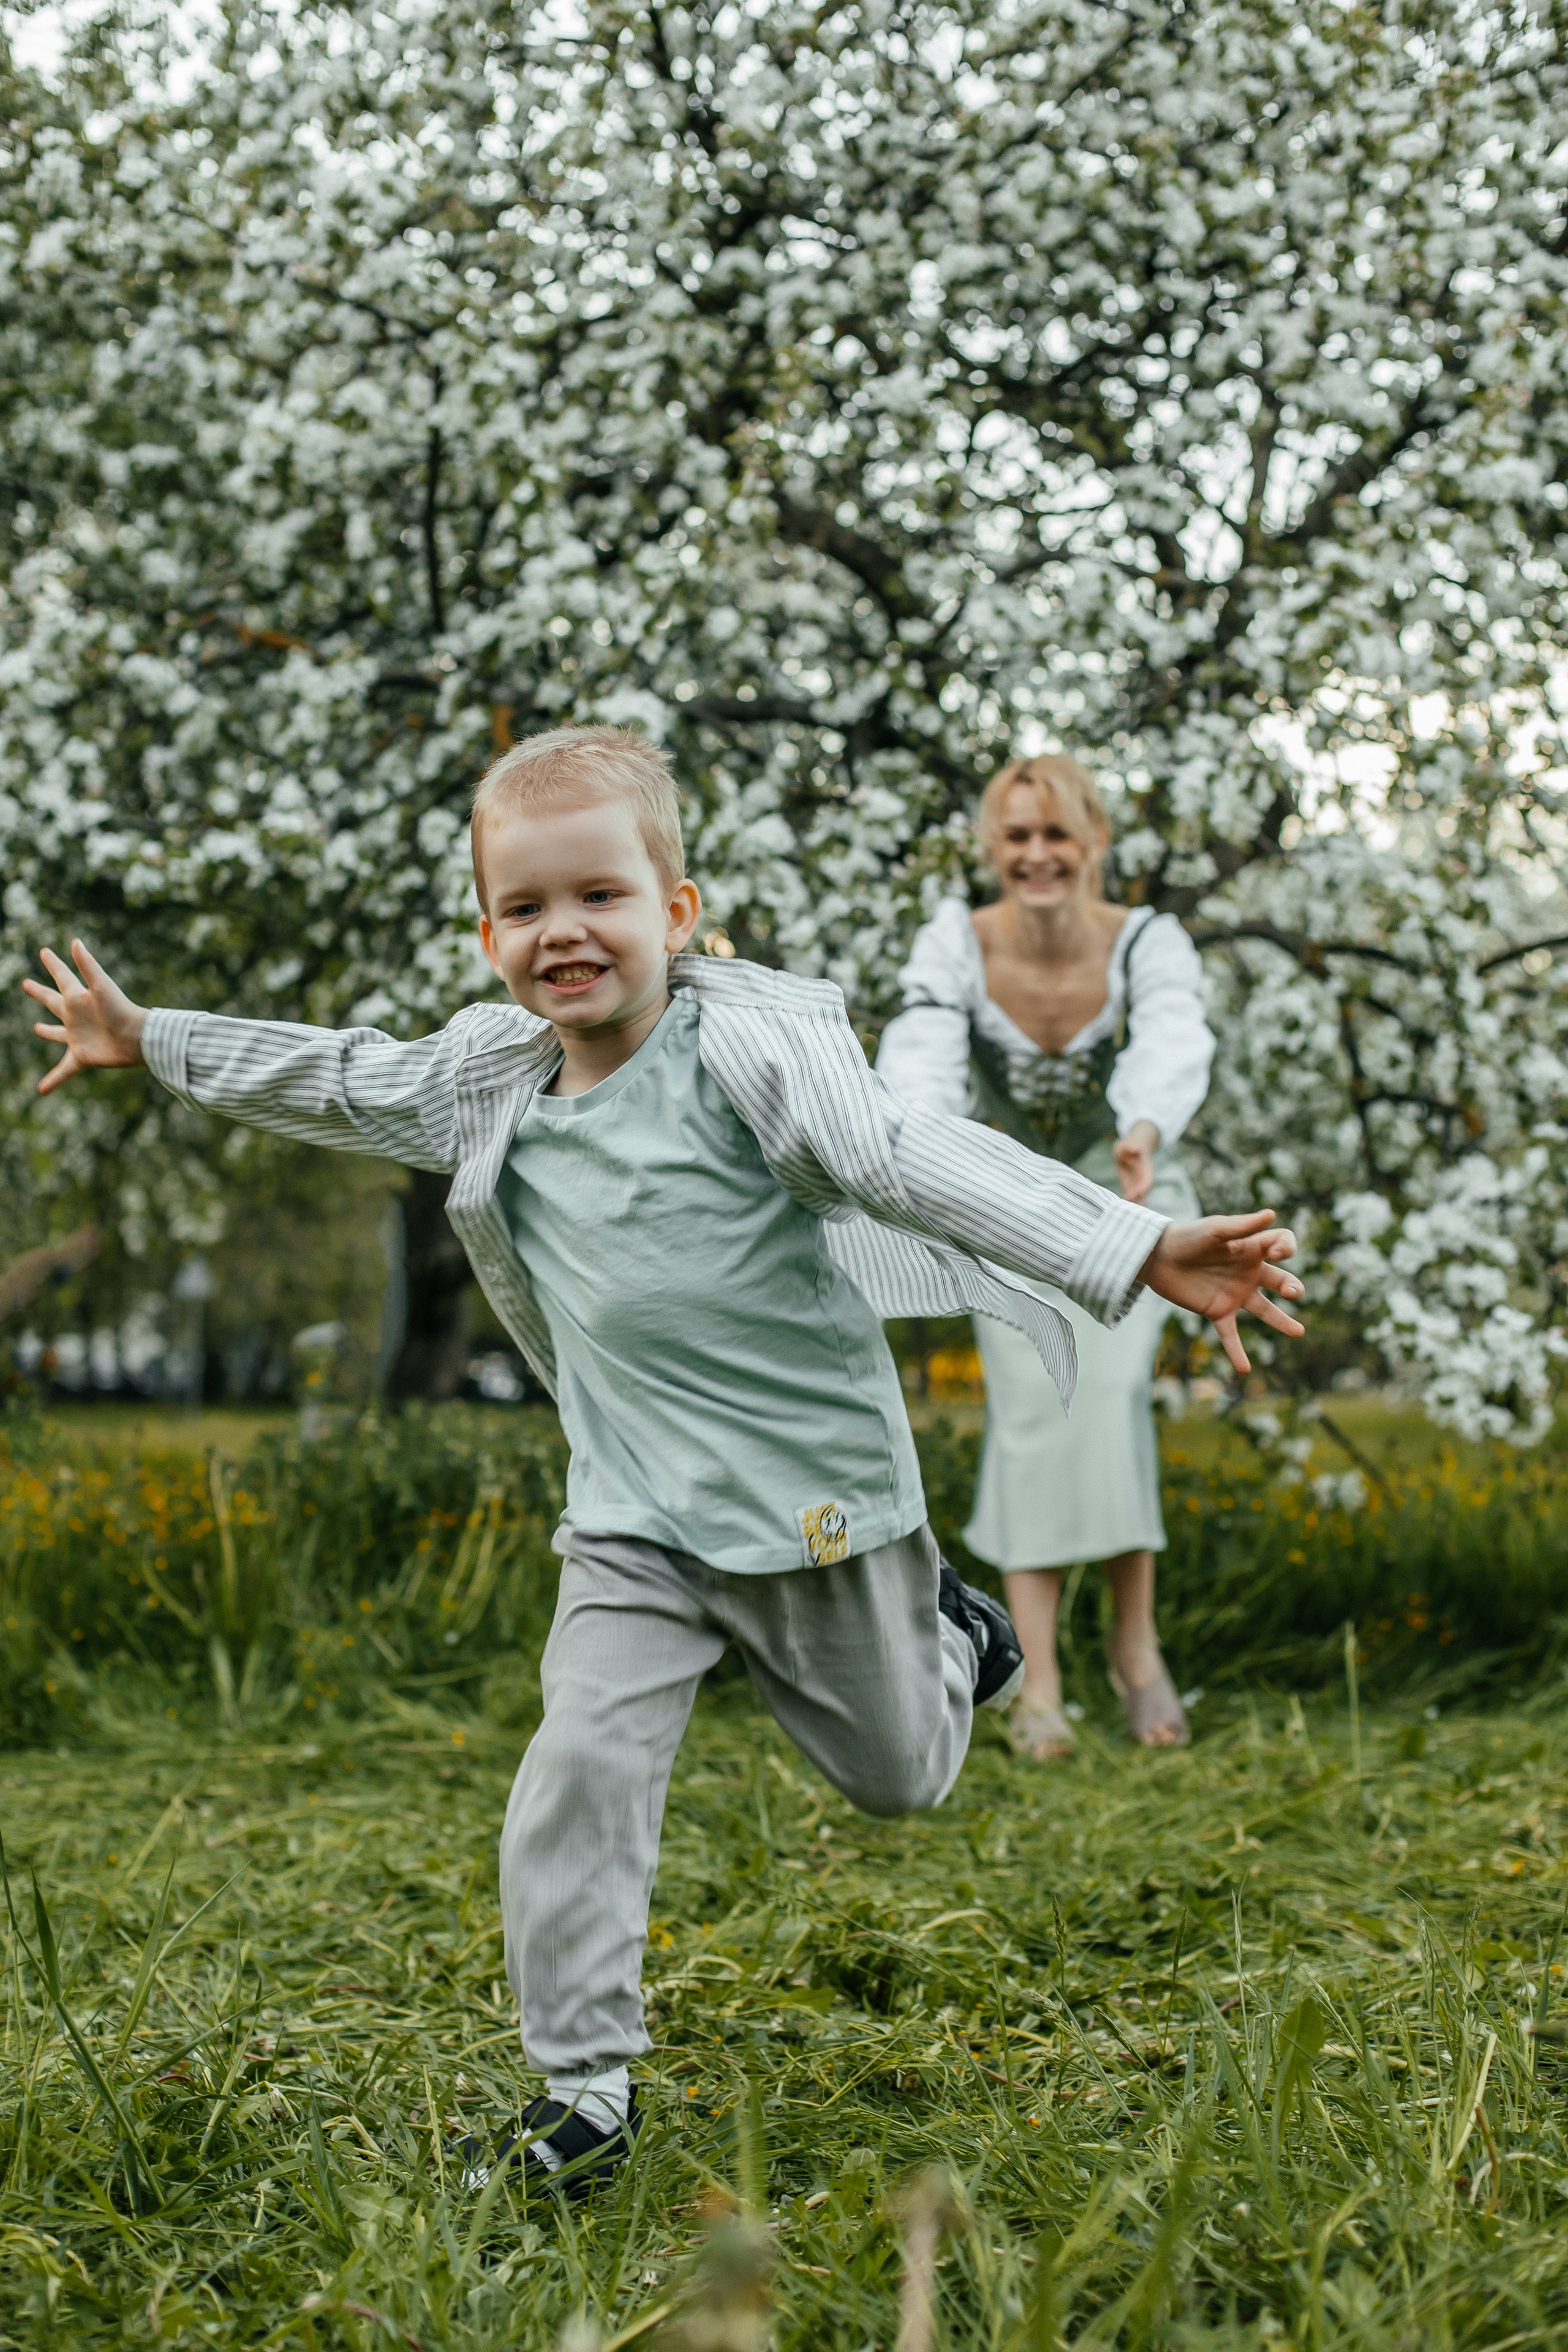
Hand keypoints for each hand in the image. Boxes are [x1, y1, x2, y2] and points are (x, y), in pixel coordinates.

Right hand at [23, 940, 147, 1095]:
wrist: (139, 1039)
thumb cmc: (122, 1010)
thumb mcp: (102, 986)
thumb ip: (87, 965)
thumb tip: (74, 941)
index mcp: (78, 998)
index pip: (62, 976)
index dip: (53, 963)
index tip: (44, 951)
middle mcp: (76, 1016)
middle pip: (52, 1001)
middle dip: (40, 993)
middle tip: (27, 984)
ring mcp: (78, 1037)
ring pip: (57, 1033)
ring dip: (47, 1032)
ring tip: (37, 1028)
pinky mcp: (82, 1057)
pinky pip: (63, 1071)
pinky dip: (53, 1081)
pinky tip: (41, 1091)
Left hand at [1113, 1119, 1158, 1203]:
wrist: (1129, 1150)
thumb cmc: (1128, 1146)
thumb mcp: (1127, 1144)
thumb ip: (1131, 1147)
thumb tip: (1135, 1149)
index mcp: (1146, 1170)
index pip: (1146, 1182)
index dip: (1141, 1189)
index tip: (1133, 1194)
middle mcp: (1144, 1180)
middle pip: (1143, 1194)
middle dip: (1136, 1202)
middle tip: (1126, 1210)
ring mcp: (1138, 1186)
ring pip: (1138, 1200)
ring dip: (1132, 1207)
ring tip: (1122, 1215)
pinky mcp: (1131, 1189)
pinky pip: (1130, 1199)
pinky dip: (1126, 1205)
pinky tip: (1116, 1211)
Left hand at [1139, 1208, 1303, 1376]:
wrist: (1157, 1257)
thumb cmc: (1187, 1237)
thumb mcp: (1215, 1229)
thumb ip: (1242, 1226)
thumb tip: (1272, 1214)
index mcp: (1251, 1248)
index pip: (1281, 1245)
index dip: (1285, 1248)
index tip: (1276, 1253)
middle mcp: (1248, 1272)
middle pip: (1280, 1279)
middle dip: (1291, 1286)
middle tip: (1294, 1293)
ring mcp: (1235, 1293)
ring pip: (1264, 1310)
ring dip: (1281, 1321)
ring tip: (1299, 1332)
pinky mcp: (1218, 1311)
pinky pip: (1231, 1334)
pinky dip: (1237, 1352)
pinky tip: (1245, 1369)